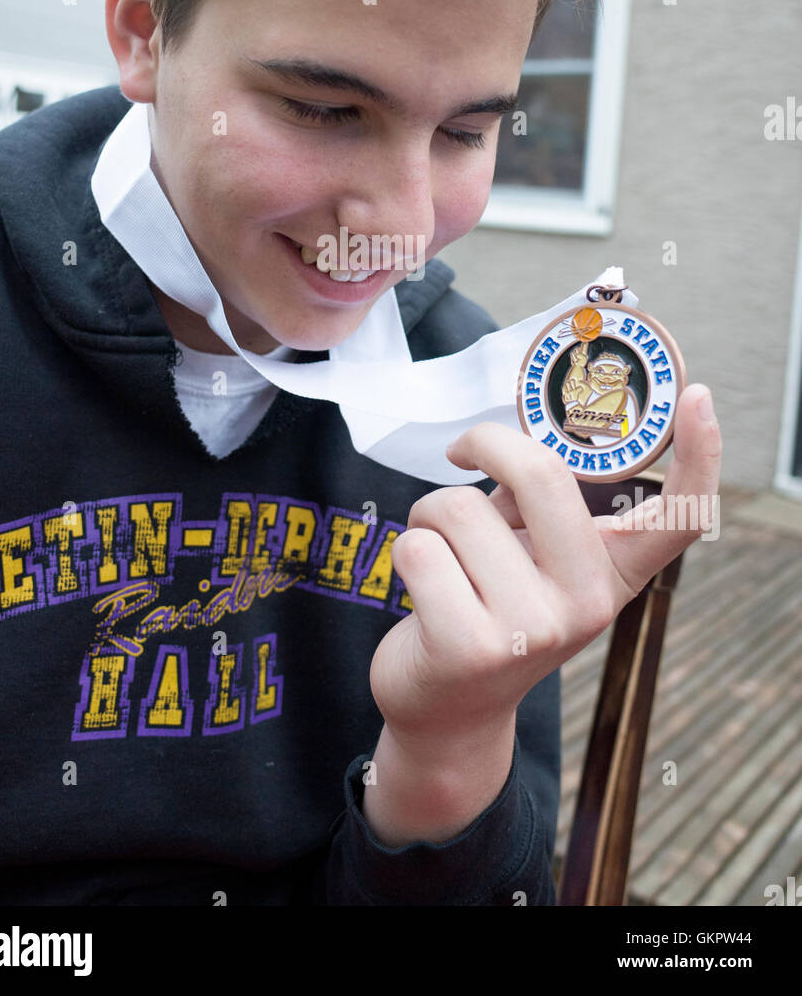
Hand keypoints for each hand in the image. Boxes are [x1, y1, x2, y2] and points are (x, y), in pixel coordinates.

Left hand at [369, 383, 720, 752]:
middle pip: (542, 474)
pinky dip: (406, 551)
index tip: (697, 397)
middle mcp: (587, 603)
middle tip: (461, 450)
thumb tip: (506, 437)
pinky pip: (419, 547)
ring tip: (443, 558)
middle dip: (486, 443)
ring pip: (459, 507)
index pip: (680, 516)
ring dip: (430, 516)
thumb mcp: (532, 558)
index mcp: (612, 572)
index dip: (699, 454)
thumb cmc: (487, 603)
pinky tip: (422, 590)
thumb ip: (537, 503)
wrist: (446, 709)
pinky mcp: (468, 648)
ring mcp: (532, 630)